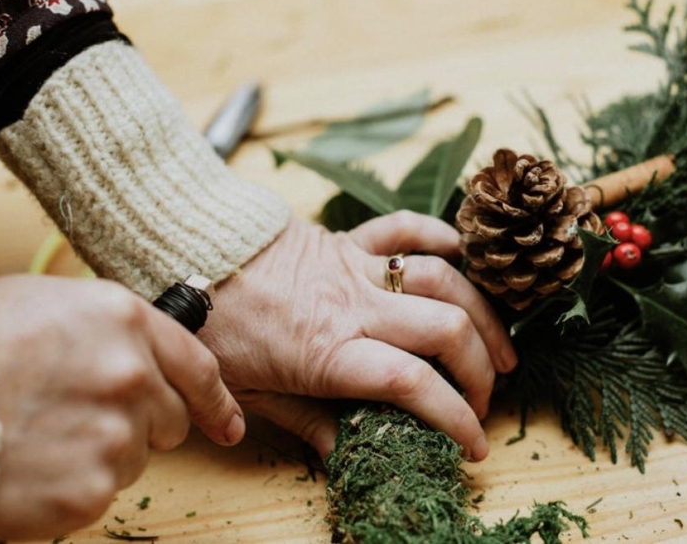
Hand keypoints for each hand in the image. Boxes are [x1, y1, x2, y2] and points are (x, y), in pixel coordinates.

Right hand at [0, 275, 243, 540]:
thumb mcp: (44, 302)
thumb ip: (109, 327)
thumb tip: (141, 350)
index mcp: (124, 321)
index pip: (199, 368)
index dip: (217, 400)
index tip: (228, 422)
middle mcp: (132, 375)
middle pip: (172, 418)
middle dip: (142, 423)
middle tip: (85, 419)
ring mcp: (115, 435)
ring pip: (137, 457)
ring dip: (103, 453)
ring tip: (44, 435)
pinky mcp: (91, 488)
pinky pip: (101, 491)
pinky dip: (74, 486)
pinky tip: (35, 465)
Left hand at [200, 211, 516, 460]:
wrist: (188, 258)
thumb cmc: (217, 331)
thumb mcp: (253, 393)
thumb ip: (307, 423)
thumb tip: (347, 456)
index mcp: (332, 353)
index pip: (415, 386)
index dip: (457, 418)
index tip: (474, 445)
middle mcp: (356, 309)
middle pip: (446, 332)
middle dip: (481, 370)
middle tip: (483, 399)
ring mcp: (357, 269)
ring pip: (442, 281)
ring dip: (480, 314)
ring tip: (498, 347)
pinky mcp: (349, 241)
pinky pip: (405, 229)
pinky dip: (440, 236)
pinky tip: (462, 255)